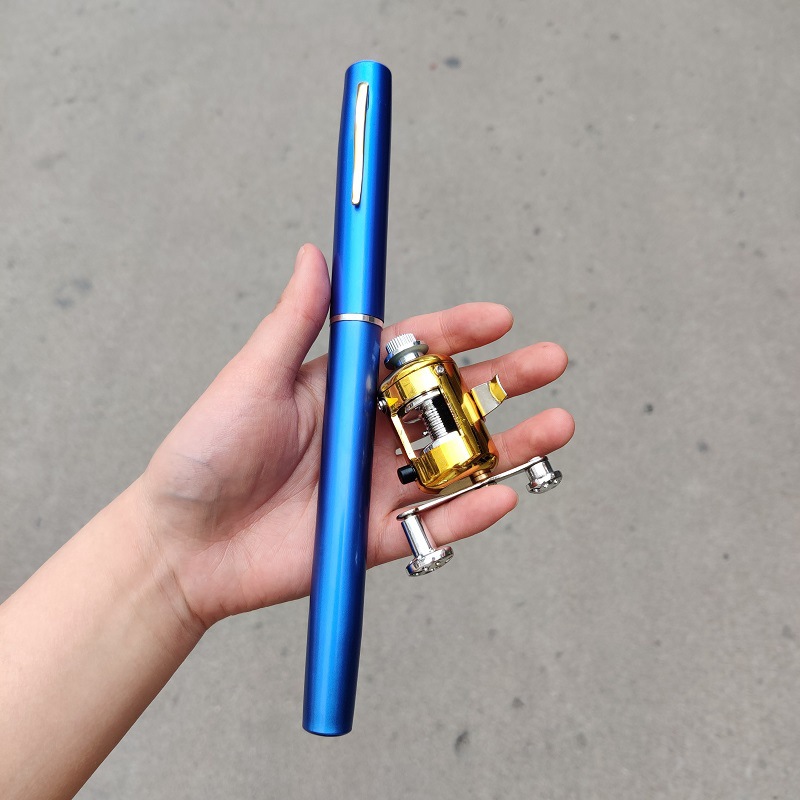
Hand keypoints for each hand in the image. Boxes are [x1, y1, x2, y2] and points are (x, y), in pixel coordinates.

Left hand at [139, 245, 573, 629]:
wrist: (182, 542)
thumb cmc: (207, 451)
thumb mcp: (254, 377)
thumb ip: (295, 320)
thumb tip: (319, 253)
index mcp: (345, 388)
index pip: (415, 352)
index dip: (458, 332)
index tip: (499, 318)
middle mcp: (370, 433)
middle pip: (450, 404)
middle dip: (504, 382)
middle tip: (551, 363)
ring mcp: (377, 486)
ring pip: (456, 462)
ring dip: (510, 446)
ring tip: (559, 426)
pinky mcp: (375, 538)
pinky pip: (433, 525)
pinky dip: (470, 511)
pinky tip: (506, 492)